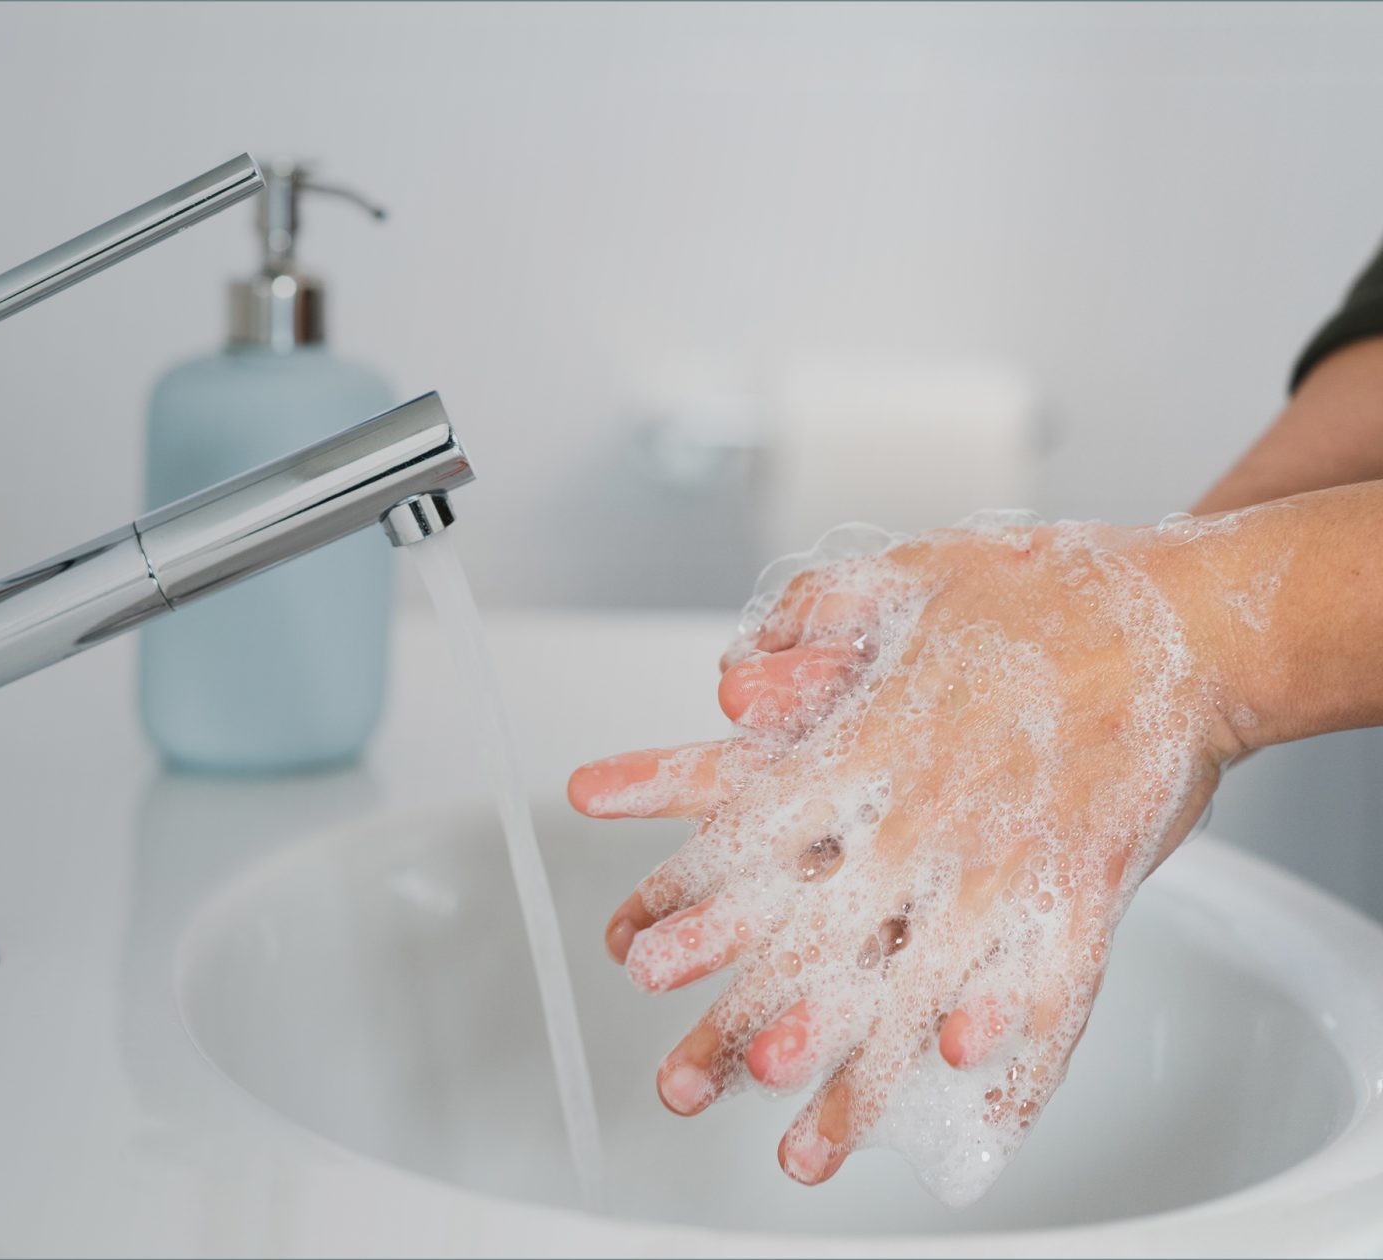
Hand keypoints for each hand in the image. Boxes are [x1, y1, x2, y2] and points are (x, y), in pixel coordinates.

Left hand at [568, 516, 1251, 1202]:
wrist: (1190, 619)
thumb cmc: (1051, 592)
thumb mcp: (907, 575)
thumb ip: (811, 615)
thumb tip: (734, 666)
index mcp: (868, 742)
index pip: (749, 830)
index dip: (684, 893)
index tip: (630, 941)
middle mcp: (923, 814)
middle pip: (812, 933)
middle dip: (744, 1012)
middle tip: (684, 1077)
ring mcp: (1005, 859)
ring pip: (914, 988)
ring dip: (855, 1068)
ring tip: (805, 1138)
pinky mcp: (1087, 890)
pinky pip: (1045, 993)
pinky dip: (1010, 1055)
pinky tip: (964, 1102)